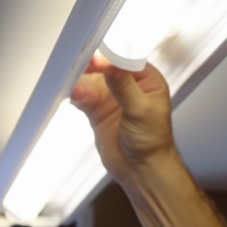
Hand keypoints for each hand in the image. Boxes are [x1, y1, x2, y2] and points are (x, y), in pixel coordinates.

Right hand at [70, 53, 176, 182]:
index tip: (97, 57)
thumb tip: (112, 64)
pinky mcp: (97, 109)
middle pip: (105, 66)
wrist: (141, 170)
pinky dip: (76, 94)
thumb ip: (124, 86)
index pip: (127, 59)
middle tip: (80, 67)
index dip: (111, 56)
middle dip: (92, 67)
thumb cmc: (153, 141)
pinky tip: (74, 97)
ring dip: (81, 81)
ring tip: (76, 89)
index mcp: (147, 80)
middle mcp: (128, 85)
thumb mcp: (141, 110)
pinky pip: (82, 95)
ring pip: (91, 80)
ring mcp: (111, 96)